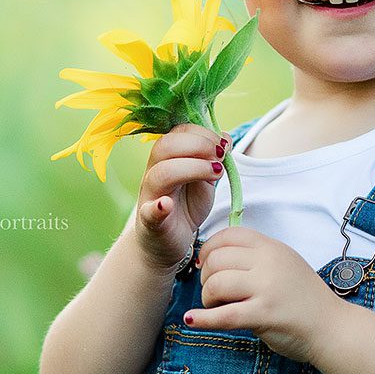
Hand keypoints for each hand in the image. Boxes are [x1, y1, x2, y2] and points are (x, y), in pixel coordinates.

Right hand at [132, 122, 229, 273]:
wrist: (169, 241)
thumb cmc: (186, 205)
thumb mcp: (204, 179)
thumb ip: (212, 158)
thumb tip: (225, 137)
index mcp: (167, 157)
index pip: (178, 132)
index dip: (202, 133)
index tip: (224, 145)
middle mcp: (154, 172)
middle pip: (165, 146)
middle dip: (198, 145)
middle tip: (220, 157)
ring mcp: (150, 196)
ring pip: (160, 173)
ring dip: (191, 168)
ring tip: (215, 175)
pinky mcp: (150, 221)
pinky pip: (149, 212)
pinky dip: (157, 207)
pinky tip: (167, 205)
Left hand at [186, 226, 343, 364]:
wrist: (332, 327)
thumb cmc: (305, 299)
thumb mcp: (285, 264)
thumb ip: (256, 258)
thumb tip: (214, 258)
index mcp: (272, 247)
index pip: (228, 235)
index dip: (208, 249)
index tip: (205, 264)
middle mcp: (269, 262)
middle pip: (216, 260)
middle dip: (206, 278)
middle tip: (213, 293)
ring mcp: (267, 288)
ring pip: (216, 285)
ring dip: (207, 299)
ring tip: (216, 308)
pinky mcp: (265, 314)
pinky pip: (223, 315)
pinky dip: (203, 319)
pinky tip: (192, 320)